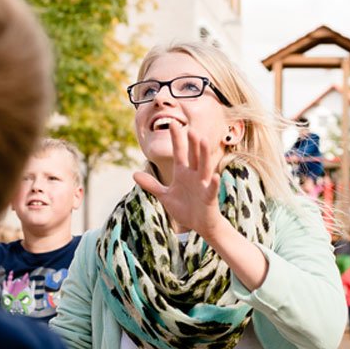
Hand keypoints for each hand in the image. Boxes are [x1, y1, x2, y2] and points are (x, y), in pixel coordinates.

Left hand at [133, 122, 225, 236]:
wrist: (200, 225)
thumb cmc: (185, 208)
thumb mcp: (165, 196)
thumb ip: (151, 184)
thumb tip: (134, 174)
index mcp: (183, 173)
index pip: (179, 152)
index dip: (176, 139)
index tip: (172, 123)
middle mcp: (194, 175)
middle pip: (193, 156)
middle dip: (191, 143)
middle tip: (189, 128)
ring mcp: (203, 185)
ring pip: (204, 167)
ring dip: (204, 154)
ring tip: (203, 141)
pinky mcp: (209, 197)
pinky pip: (211, 189)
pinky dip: (213, 183)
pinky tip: (215, 176)